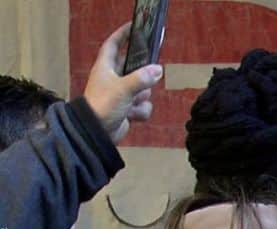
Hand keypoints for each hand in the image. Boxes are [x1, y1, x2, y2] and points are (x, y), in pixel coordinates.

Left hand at [83, 23, 163, 143]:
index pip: (113, 45)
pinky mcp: (127, 108)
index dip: (122, 34)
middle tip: (150, 75)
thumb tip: (158, 70)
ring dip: (142, 98)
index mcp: (106, 68)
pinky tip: (132, 116)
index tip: (135, 27)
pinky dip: (140, 111)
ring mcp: (121, 94)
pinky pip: (143, 105)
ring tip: (132, 104)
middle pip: (135, 68)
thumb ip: (142, 78)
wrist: (96, 133)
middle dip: (143, 75)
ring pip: (143, 89)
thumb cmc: (103, 105)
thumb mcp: (123, 89)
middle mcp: (113, 78)